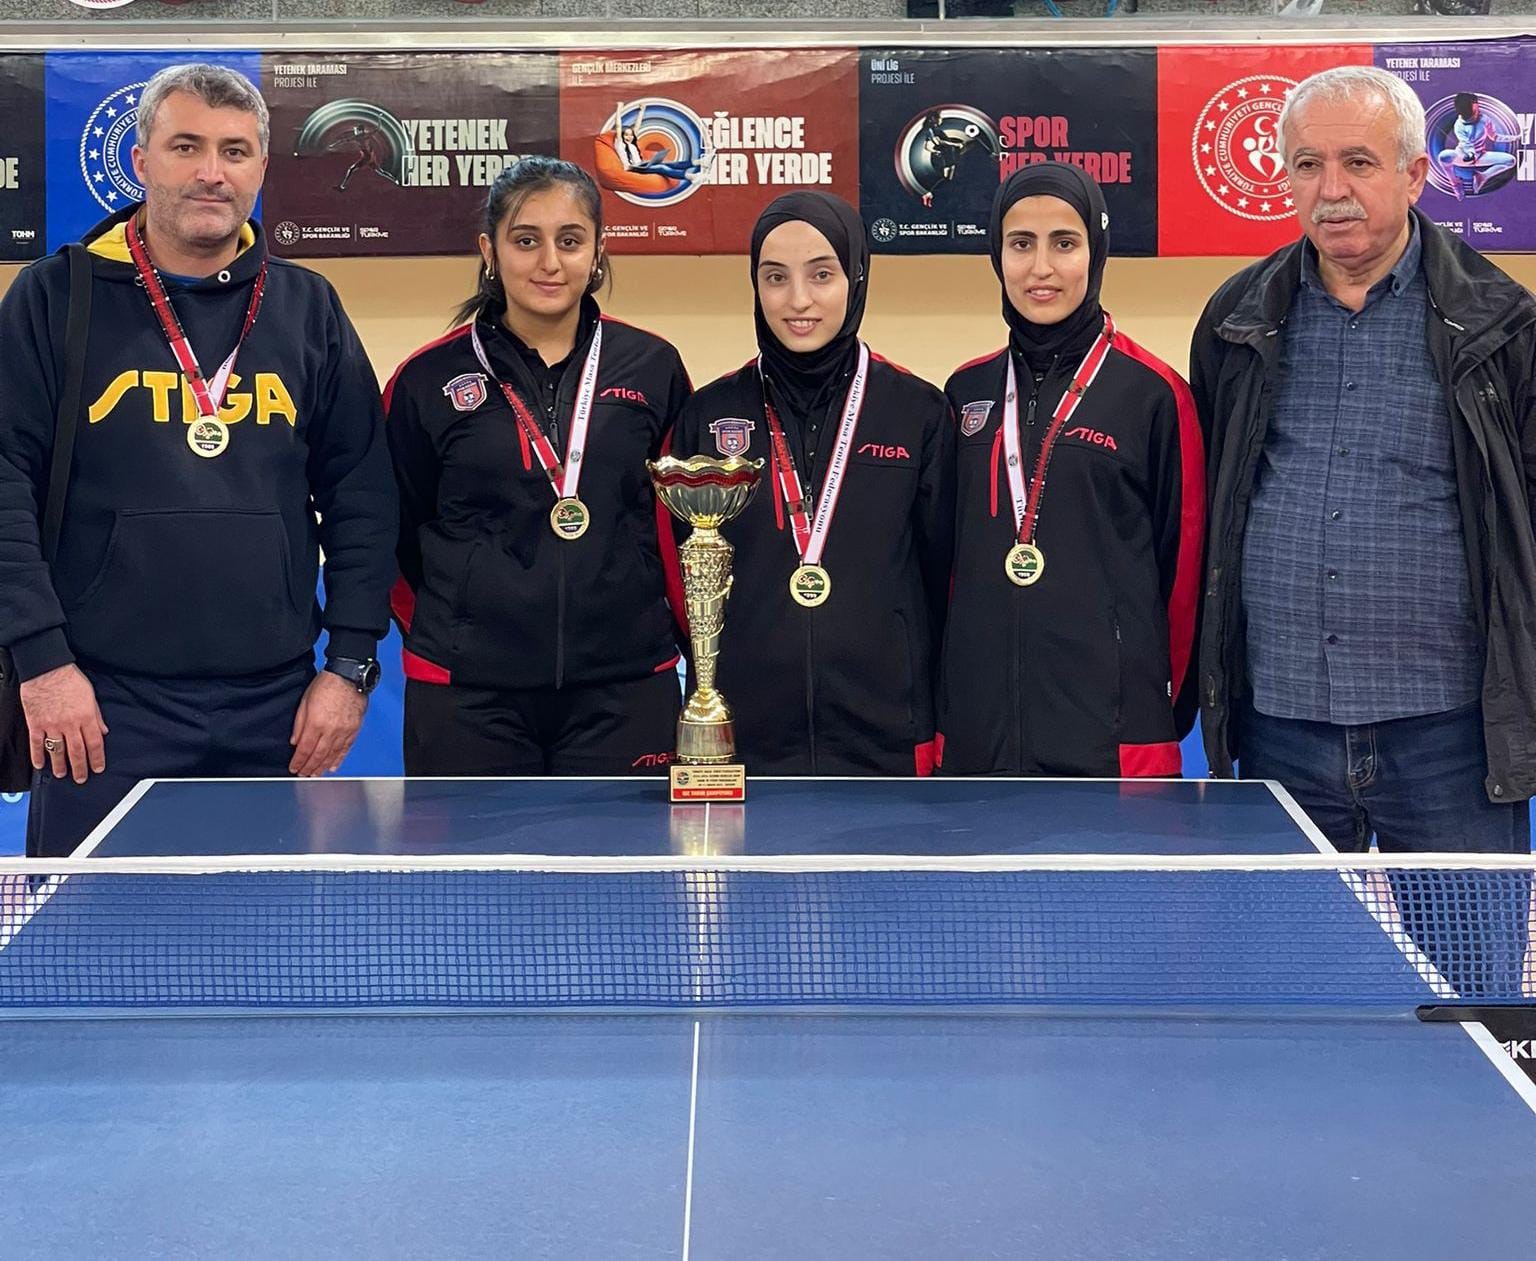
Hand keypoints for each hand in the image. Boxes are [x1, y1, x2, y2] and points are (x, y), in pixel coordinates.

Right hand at [20, 664, 107, 783]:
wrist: (46, 669)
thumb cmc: (69, 679)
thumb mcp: (90, 696)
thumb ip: (97, 716)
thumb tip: (103, 731)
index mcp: (86, 717)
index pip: (95, 743)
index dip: (97, 758)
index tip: (98, 768)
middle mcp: (70, 724)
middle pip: (77, 751)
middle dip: (80, 767)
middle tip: (81, 778)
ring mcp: (52, 725)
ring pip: (57, 750)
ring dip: (60, 765)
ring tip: (62, 774)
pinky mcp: (36, 723)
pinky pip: (36, 744)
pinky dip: (38, 755)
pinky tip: (40, 765)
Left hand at [288, 671, 367, 776]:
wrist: (348, 676)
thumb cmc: (327, 685)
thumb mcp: (305, 702)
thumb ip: (300, 724)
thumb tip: (296, 741)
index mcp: (316, 723)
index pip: (305, 749)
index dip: (298, 761)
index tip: (294, 768)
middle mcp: (331, 730)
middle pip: (318, 755)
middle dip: (309, 767)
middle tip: (303, 774)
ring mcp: (344, 731)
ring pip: (332, 754)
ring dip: (323, 766)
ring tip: (316, 774)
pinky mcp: (354, 729)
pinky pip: (346, 748)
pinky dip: (339, 759)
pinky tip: (333, 766)